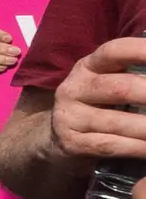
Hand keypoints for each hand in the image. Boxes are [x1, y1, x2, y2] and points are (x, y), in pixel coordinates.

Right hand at [50, 37, 145, 164]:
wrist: (61, 139)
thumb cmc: (100, 105)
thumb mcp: (110, 82)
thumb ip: (136, 74)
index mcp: (88, 66)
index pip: (114, 51)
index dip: (141, 50)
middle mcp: (74, 88)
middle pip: (120, 87)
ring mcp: (69, 117)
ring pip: (118, 121)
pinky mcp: (71, 143)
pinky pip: (111, 145)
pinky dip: (139, 148)